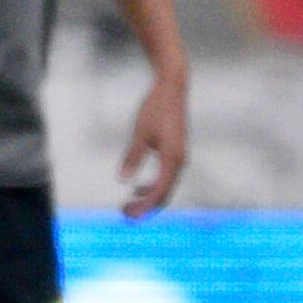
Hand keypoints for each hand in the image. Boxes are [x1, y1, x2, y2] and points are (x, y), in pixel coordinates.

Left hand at [120, 70, 187, 216]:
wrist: (173, 88)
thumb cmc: (156, 108)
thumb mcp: (140, 132)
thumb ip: (133, 157)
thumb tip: (123, 180)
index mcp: (172, 158)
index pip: (159, 192)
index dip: (144, 207)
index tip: (128, 214)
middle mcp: (179, 161)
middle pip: (164, 194)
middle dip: (145, 207)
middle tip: (125, 214)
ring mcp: (179, 158)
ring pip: (165, 187)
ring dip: (148, 198)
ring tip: (129, 204)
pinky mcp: (175, 153)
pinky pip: (166, 177)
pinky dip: (153, 187)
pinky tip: (138, 188)